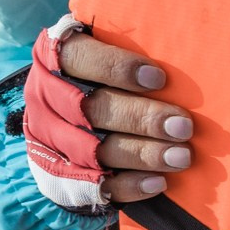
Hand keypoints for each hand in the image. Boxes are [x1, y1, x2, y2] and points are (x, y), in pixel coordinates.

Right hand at [55, 30, 194, 205]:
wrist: (59, 123)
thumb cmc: (97, 74)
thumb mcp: (101, 49)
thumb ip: (127, 44)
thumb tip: (181, 45)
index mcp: (53, 57)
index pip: (78, 57)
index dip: (116, 67)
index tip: (158, 79)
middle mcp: (45, 98)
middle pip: (92, 109)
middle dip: (142, 118)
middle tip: (183, 125)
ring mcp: (50, 139)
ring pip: (96, 150)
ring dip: (142, 154)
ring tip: (181, 156)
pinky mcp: (59, 175)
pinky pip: (94, 185)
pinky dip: (129, 185)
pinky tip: (159, 182)